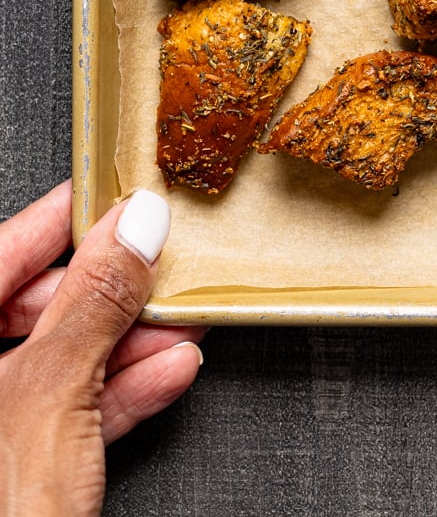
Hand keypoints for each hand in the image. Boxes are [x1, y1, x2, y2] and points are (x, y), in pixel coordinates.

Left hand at [0, 181, 203, 516]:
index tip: (122, 195)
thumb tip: (133, 228)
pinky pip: (59, 418)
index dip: (65, 221)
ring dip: (124, 344)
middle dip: (107, 291)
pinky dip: (114, 397)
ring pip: (50, 364)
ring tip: (182, 323)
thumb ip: (91, 304)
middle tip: (163, 267)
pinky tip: (167, 375)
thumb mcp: (48, 398)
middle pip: (27, 308)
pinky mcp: (9, 479)